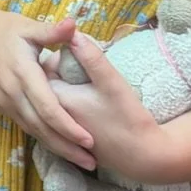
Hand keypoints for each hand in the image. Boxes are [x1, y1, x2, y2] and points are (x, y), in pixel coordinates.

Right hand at [0, 9, 95, 166]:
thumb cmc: (5, 29)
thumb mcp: (28, 26)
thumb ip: (52, 31)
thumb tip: (74, 25)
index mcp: (23, 73)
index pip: (48, 108)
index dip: (68, 127)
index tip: (89, 139)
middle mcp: (12, 93)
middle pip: (42, 127)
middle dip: (67, 146)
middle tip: (91, 162)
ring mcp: (4, 102)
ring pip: (33, 131)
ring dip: (56, 148)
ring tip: (80, 160)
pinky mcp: (1, 106)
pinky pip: (25, 127)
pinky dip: (43, 138)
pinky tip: (59, 147)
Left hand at [48, 32, 167, 184]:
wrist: (144, 158)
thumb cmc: (128, 118)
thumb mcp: (111, 82)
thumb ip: (91, 57)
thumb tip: (73, 32)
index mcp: (57, 99)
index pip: (46, 67)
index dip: (62, 56)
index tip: (81, 53)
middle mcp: (53, 117)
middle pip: (50, 83)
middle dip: (64, 71)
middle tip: (86, 66)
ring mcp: (62, 131)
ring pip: (58, 99)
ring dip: (69, 88)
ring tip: (92, 85)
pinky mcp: (72, 141)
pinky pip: (65, 114)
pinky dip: (74, 105)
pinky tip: (94, 104)